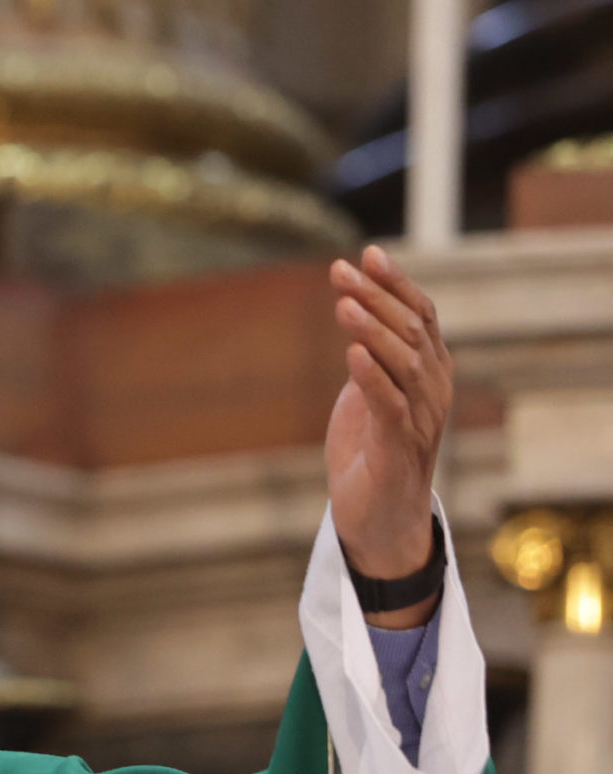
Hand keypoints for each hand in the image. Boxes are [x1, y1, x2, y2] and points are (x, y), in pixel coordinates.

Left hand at [327, 244, 452, 626]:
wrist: (377, 520)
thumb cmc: (372, 454)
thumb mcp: (370, 396)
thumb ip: (371, 359)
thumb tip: (357, 315)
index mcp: (429, 374)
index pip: (420, 316)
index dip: (396, 283)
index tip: (367, 252)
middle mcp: (433, 391)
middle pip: (410, 332)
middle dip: (375, 298)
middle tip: (340, 270)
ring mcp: (419, 420)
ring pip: (402, 364)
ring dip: (372, 330)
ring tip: (342, 304)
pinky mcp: (398, 450)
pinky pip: (389, 407)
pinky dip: (371, 377)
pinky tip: (351, 354)